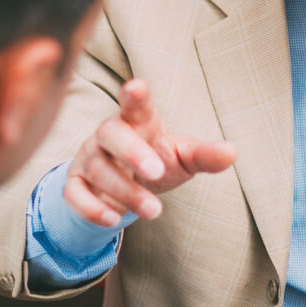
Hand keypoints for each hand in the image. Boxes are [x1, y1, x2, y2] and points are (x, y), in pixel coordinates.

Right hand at [63, 78, 236, 226]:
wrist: (124, 186)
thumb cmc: (157, 160)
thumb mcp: (183, 157)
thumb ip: (204, 155)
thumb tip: (231, 152)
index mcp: (137, 121)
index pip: (135, 105)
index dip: (135, 96)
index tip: (136, 87)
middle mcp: (108, 134)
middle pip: (110, 133)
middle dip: (132, 152)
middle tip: (157, 172)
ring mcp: (88, 158)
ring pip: (97, 169)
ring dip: (125, 191)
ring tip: (154, 211)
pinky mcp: (75, 184)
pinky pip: (74, 194)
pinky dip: (91, 208)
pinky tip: (114, 220)